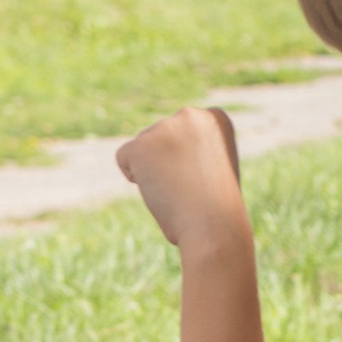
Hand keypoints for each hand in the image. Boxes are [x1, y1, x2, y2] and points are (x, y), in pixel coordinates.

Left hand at [117, 102, 246, 253]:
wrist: (214, 226)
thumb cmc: (218, 208)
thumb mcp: (216, 168)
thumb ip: (195, 150)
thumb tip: (167, 152)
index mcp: (215, 118)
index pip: (184, 131)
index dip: (189, 159)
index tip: (204, 177)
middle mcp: (191, 115)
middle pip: (161, 137)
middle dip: (168, 163)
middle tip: (189, 187)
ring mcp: (166, 127)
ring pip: (143, 148)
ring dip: (153, 171)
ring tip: (177, 190)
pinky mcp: (142, 145)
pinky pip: (123, 157)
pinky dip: (134, 176)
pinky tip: (157, 189)